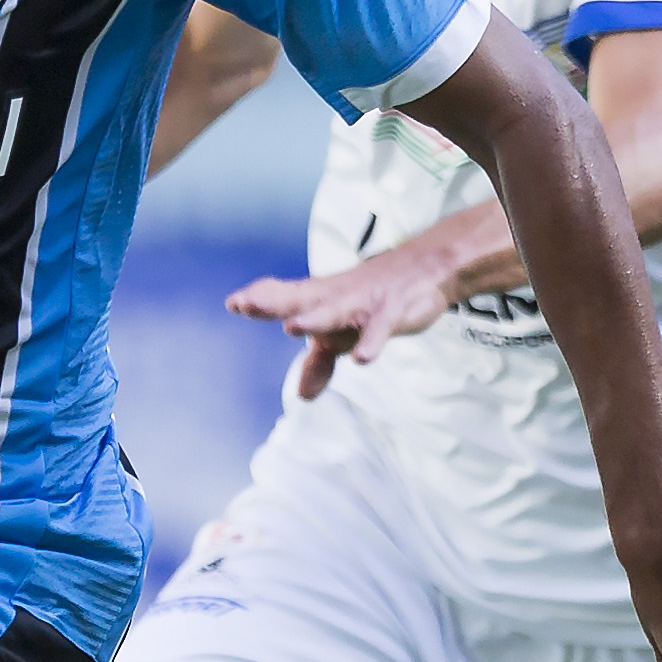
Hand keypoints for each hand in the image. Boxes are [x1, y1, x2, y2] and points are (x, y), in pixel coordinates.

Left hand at [228, 250, 464, 399]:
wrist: (427, 266)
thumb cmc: (373, 299)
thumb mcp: (344, 333)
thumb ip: (320, 361)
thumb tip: (302, 395)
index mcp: (321, 298)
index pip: (286, 295)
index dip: (261, 298)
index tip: (233, 303)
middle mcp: (336, 297)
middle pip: (301, 299)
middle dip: (273, 302)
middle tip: (245, 305)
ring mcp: (364, 303)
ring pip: (336, 311)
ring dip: (315, 319)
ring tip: (292, 328)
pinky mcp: (392, 312)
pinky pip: (380, 328)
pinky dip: (372, 341)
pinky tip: (362, 359)